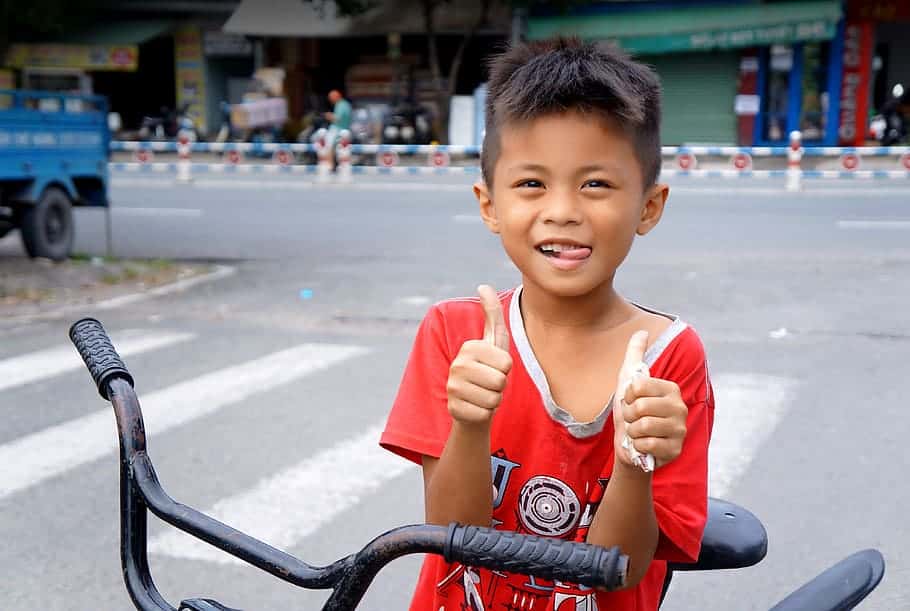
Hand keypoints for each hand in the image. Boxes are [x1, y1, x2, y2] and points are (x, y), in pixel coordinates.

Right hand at [446, 285, 511, 425]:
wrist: (472, 404)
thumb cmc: (488, 369)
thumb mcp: (493, 341)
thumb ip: (492, 314)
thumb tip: (484, 285)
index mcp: (469, 347)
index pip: (506, 362)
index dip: (506, 369)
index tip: (494, 367)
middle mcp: (457, 365)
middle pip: (501, 381)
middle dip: (501, 386)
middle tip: (489, 384)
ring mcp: (453, 388)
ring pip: (494, 399)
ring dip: (494, 400)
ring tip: (483, 395)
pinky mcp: (454, 409)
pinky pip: (486, 414)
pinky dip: (485, 414)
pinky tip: (476, 407)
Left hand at [613, 331, 687, 469]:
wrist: (630, 446)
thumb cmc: (631, 412)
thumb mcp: (627, 381)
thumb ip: (635, 355)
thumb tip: (642, 330)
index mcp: (670, 389)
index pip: (638, 386)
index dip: (627, 395)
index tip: (630, 401)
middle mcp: (680, 407)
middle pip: (640, 406)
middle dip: (628, 415)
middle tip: (633, 419)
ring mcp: (680, 429)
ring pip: (644, 426)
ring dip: (632, 431)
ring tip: (638, 431)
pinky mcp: (676, 449)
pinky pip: (647, 445)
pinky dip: (638, 446)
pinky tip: (644, 445)